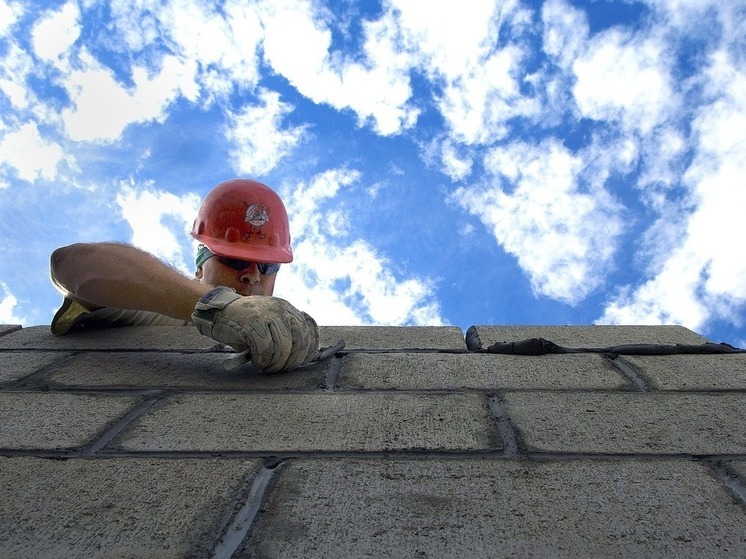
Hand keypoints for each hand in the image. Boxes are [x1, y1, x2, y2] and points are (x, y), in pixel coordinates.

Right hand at [192, 287, 318, 372]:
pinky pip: (265, 347)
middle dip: (293, 360)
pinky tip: (258, 364)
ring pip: (283, 346)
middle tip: (281, 370)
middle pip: (299, 339)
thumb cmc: (244, 325)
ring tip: (267, 369)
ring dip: (276, 363)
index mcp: (287, 308)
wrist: (218, 312)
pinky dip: (263, 360)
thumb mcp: (269, 325)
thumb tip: (303, 357)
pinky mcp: (252, 322)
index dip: (310, 348)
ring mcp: (266, 314)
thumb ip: (285, 335)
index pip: (309, 328)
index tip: (303, 362)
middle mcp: (280, 308)